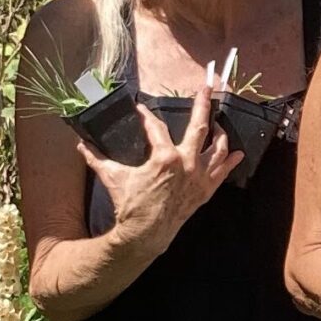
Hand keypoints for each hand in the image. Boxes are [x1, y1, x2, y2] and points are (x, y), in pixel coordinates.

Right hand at [88, 86, 239, 249]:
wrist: (146, 234)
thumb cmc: (130, 205)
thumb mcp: (113, 177)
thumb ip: (97, 159)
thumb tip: (81, 146)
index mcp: (165, 157)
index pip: (156, 127)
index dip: (146, 116)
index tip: (140, 110)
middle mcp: (187, 163)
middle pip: (200, 126)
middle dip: (203, 103)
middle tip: (207, 87)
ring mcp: (199, 177)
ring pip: (218, 148)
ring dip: (220, 132)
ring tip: (218, 123)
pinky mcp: (205, 191)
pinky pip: (223, 173)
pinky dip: (231, 162)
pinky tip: (238, 153)